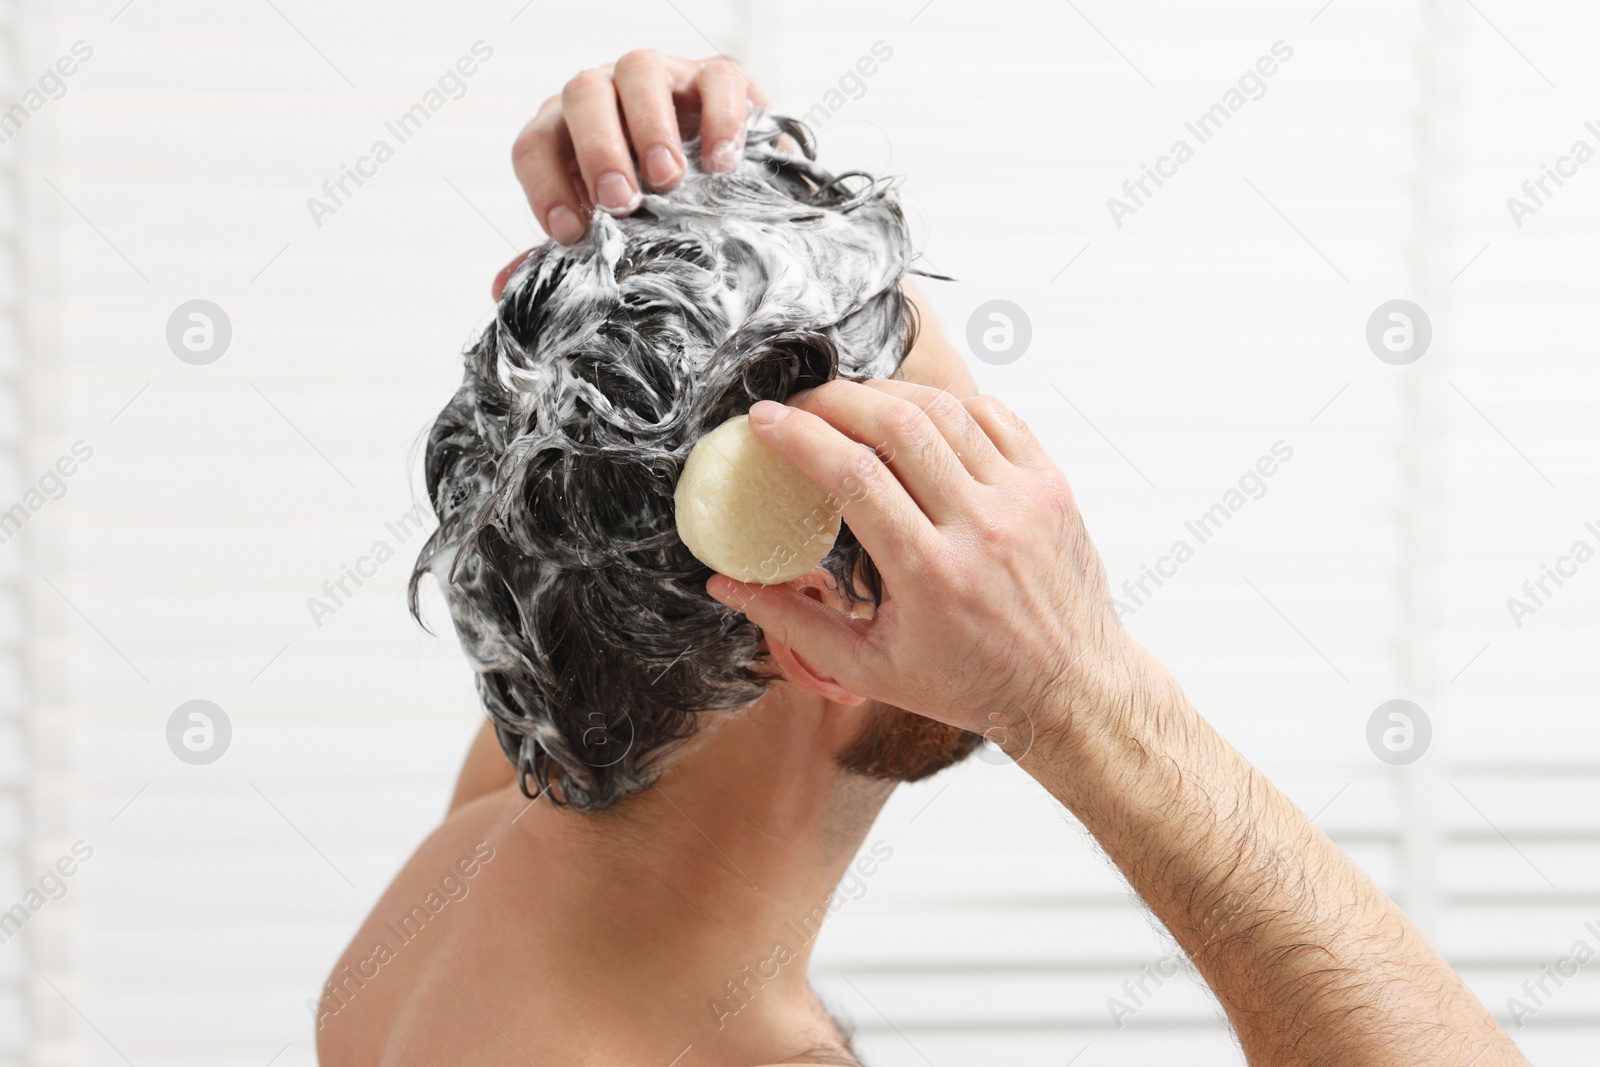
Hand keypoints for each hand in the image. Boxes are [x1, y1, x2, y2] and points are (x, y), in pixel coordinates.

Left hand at [496, 51, 767, 294]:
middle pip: (583, 96)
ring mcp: (662, 77)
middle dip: (598, 150)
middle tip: (622, 201)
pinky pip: (715, 79)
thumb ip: (564, 254)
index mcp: (568, 132)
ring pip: (639, 71)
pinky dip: (719, 118)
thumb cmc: (653, 205)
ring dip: (650, 126)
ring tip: (669, 179)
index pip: (536, 144)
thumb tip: (505, 288)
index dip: (544, 186)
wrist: (724, 179)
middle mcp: (607, 94)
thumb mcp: (611, 229)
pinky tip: (722, 165)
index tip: (570, 233)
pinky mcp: (717, 78)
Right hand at [706, 379, 1142, 754]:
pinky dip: (946, 404)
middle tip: (801, 404)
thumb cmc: (966, 683)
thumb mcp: (869, 669)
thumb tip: (723, 583)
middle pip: (897, 425)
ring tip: (850, 404)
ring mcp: (1022, 499)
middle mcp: (980, 527)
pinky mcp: (1050, 484)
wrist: (1070, 689)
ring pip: (945, 409)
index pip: (852, 476)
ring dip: (886, 394)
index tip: (763, 421)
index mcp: (930, 574)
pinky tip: (915, 416)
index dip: (799, 436)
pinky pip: (993, 414)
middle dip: (835, 399)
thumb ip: (792, 624)